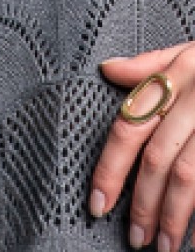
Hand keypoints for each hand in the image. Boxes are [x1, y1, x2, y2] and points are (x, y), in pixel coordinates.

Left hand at [93, 41, 194, 251]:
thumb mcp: (191, 50)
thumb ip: (150, 64)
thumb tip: (108, 70)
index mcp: (176, 77)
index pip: (129, 126)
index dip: (109, 168)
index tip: (97, 203)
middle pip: (158, 157)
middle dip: (142, 202)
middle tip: (134, 237)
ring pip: (188, 174)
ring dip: (173, 215)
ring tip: (164, 246)